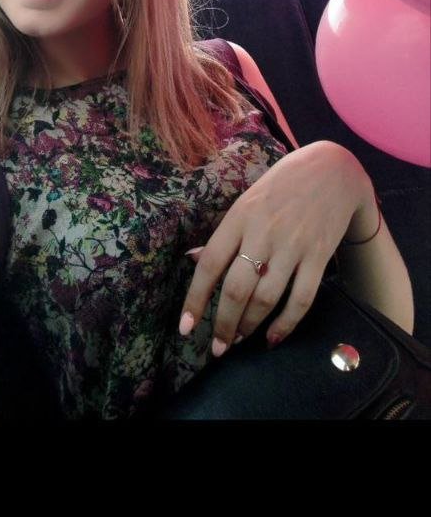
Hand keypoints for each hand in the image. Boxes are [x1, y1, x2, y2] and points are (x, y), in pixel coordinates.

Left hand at [179, 140, 366, 354]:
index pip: (210, 264)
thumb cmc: (281, 186)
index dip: (195, 299)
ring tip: (240, 340)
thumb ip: (223, 234)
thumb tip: (193, 259)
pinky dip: (286, 324)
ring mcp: (292, 246)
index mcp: (239, 217)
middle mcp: (263, 233)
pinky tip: (274, 337)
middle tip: (218, 346)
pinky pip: (301, 299)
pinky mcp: (319, 256)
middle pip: (236, 289)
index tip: (186, 327)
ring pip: (266, 298)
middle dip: (223, 324)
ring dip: (250, 326)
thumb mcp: (246, 202)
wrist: (331, 170)